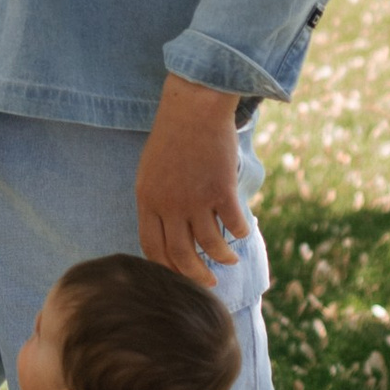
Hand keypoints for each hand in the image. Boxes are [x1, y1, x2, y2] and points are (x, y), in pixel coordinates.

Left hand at [136, 74, 249, 284]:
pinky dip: (240, 233)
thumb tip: (168, 232)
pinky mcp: (221, 190)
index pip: (152, 249)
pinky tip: (243, 233)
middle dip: (196, 275)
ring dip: (222, 258)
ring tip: (229, 260)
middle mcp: (169, 205)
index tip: (179, 276)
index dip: (166, 268)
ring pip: (210, 245)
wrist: (194, 107)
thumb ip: (156, 201)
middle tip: (209, 281)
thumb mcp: (151, 170)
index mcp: (147, 200)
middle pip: (180, 256)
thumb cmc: (173, 136)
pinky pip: (233, 225)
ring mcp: (195, 199)